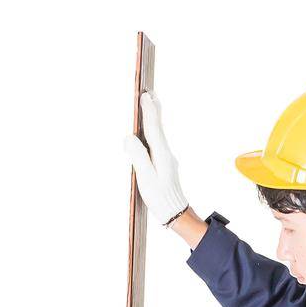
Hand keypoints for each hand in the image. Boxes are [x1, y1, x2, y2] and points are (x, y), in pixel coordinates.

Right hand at [124, 91, 189, 225]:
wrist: (176, 213)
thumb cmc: (160, 198)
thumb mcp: (146, 178)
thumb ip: (138, 156)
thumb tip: (129, 138)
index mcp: (161, 155)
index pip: (153, 128)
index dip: (148, 111)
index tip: (144, 96)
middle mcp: (166, 154)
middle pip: (159, 127)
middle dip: (154, 109)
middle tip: (151, 92)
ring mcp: (167, 159)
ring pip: (159, 134)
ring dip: (154, 118)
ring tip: (151, 105)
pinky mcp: (166, 164)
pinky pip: (158, 143)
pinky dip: (154, 131)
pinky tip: (151, 130)